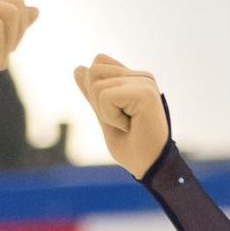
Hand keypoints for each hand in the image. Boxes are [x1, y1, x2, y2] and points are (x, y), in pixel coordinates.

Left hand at [73, 54, 169, 178]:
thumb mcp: (104, 116)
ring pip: (97, 86)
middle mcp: (142, 77)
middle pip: (94, 71)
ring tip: (128, 125)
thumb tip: (78, 68)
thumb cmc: (131, 148)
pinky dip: (111, 117)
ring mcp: (146, 82)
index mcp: (134, 79)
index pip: (98, 63)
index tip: (117, 114)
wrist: (150, 167)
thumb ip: (93, 93)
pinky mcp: (145, 92)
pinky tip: (130, 126)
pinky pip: (106, 97)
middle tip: (122, 122)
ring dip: (106, 113)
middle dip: (98, 103)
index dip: (95, 93)